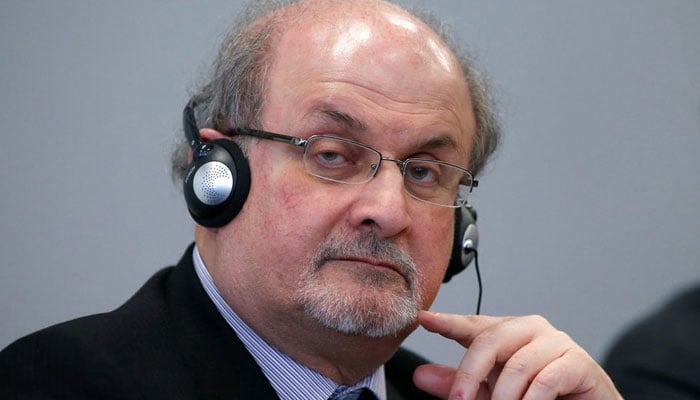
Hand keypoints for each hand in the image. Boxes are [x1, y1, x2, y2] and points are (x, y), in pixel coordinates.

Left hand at [413, 311, 620, 399]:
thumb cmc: (538, 398)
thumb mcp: (491, 393)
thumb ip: (459, 384)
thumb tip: (421, 376)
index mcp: (506, 333)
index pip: (472, 325)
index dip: (447, 322)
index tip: (423, 319)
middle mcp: (529, 329)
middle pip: (489, 340)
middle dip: (470, 374)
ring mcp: (555, 342)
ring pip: (517, 365)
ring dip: (503, 397)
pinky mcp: (578, 362)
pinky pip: (547, 380)